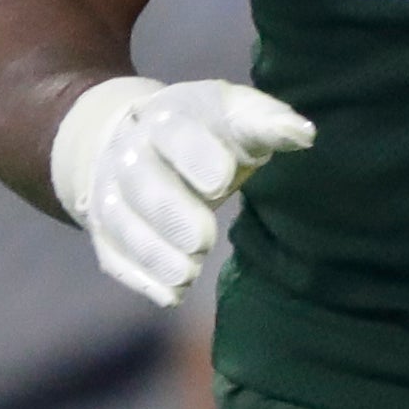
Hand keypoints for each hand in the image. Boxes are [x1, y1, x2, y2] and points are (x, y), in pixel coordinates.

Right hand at [52, 77, 315, 307]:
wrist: (136, 137)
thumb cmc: (207, 129)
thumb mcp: (235, 114)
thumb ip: (267, 123)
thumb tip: (304, 134)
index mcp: (167, 116)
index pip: (175, 133)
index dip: (195, 156)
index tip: (222, 182)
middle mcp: (130, 153)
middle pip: (142, 183)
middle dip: (171, 214)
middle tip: (203, 241)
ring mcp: (111, 192)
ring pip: (122, 223)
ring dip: (154, 253)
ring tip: (188, 275)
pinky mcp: (104, 230)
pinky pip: (113, 255)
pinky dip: (141, 277)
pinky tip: (171, 294)